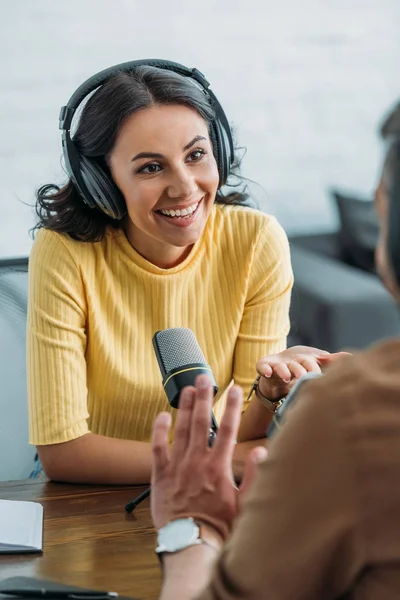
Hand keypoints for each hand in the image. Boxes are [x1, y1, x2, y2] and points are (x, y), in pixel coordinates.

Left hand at [151, 376, 266, 538]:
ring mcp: (178, 466)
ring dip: (185, 407)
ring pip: (181, 430)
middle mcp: (198, 462)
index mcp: (219, 467)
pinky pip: (158, 447)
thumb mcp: (244, 504)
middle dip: (204, 397)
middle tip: (204, 378)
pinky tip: (163, 415)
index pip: (228, 429)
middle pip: (202, 422)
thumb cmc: (219, 526)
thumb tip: (263, 451)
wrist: (190, 543)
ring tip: (187, 389)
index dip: (231, 406)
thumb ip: (254, 475)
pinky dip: (160, 430)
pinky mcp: (161, 475)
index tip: (233, 389)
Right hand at [256, 345, 349, 400]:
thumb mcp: (316, 363)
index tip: (318, 376)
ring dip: (283, 371)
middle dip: (300, 370)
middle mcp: (293, 362)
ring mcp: (278, 364)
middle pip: (297, 365)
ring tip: (287, 376)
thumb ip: (331, 361)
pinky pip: (263, 366)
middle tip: (302, 376)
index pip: (312, 365)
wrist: (278, 368)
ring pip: (281, 367)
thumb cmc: (301, 366)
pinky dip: (264, 369)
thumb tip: (351, 356)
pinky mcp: (265, 365)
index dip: (314, 370)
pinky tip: (268, 373)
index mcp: (306, 361)